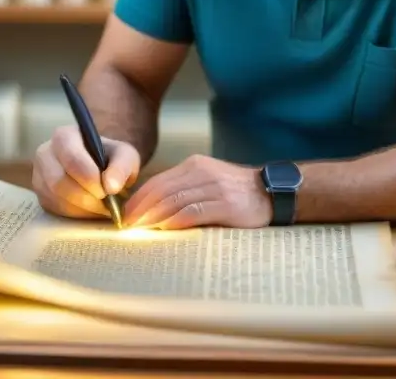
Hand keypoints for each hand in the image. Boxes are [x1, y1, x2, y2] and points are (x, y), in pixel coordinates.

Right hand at [32, 125, 140, 219]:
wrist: (101, 168)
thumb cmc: (111, 158)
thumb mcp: (125, 156)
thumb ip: (122, 167)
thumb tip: (111, 187)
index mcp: (64, 136)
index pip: (71, 159)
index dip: (89, 178)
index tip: (107, 190)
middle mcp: (45, 154)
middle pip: (59, 182)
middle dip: (85, 198)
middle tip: (106, 205)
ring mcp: (39, 176)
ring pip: (55, 199)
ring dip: (82, 209)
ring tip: (101, 208)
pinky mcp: (41, 196)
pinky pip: (54, 210)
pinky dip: (75, 215)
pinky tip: (90, 210)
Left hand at [122, 154, 271, 229]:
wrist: (271, 192)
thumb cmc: (234, 192)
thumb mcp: (206, 182)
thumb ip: (183, 190)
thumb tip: (151, 210)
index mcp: (194, 165)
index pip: (158, 181)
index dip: (138, 198)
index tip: (124, 215)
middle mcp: (202, 172)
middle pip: (162, 190)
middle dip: (141, 209)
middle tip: (126, 226)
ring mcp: (215, 187)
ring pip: (175, 200)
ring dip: (154, 216)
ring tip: (140, 230)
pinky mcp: (226, 203)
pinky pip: (194, 211)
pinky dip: (176, 220)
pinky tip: (165, 229)